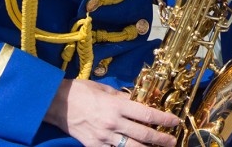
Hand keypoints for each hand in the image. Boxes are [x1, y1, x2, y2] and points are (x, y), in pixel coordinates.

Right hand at [44, 79, 178, 146]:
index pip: (146, 114)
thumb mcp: (105, 89)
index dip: (163, 119)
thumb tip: (138, 101)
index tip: (174, 121)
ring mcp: (103, 137)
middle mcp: (113, 123)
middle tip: (172, 141)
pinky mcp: (93, 146)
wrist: (56, 103)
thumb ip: (122, 97)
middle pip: (143, 134)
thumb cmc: (81, 91)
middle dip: (161, 139)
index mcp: (116, 106)